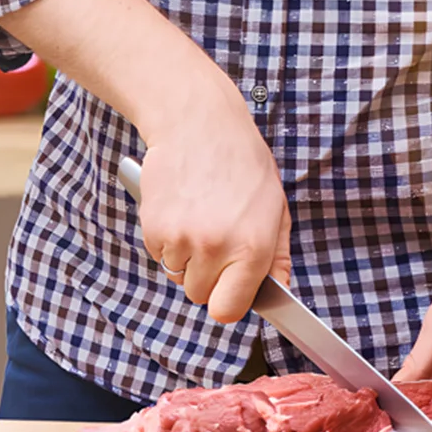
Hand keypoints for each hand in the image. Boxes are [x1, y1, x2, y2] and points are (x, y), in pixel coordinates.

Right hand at [136, 99, 291, 324]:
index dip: (227, 301)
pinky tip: (179, 208)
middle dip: (205, 275)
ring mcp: (182, 237)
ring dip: (184, 255)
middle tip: (213, 238)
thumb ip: (278, 255)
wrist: (199, 121)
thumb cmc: (241, 160)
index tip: (227, 288)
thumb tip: (277, 290)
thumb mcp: (274, 205)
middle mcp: (216, 247)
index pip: (228, 311)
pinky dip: (165, 238)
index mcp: (253, 246)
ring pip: (176, 274)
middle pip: (199, 295)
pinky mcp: (154, 225)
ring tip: (197, 216)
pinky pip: (158, 253)